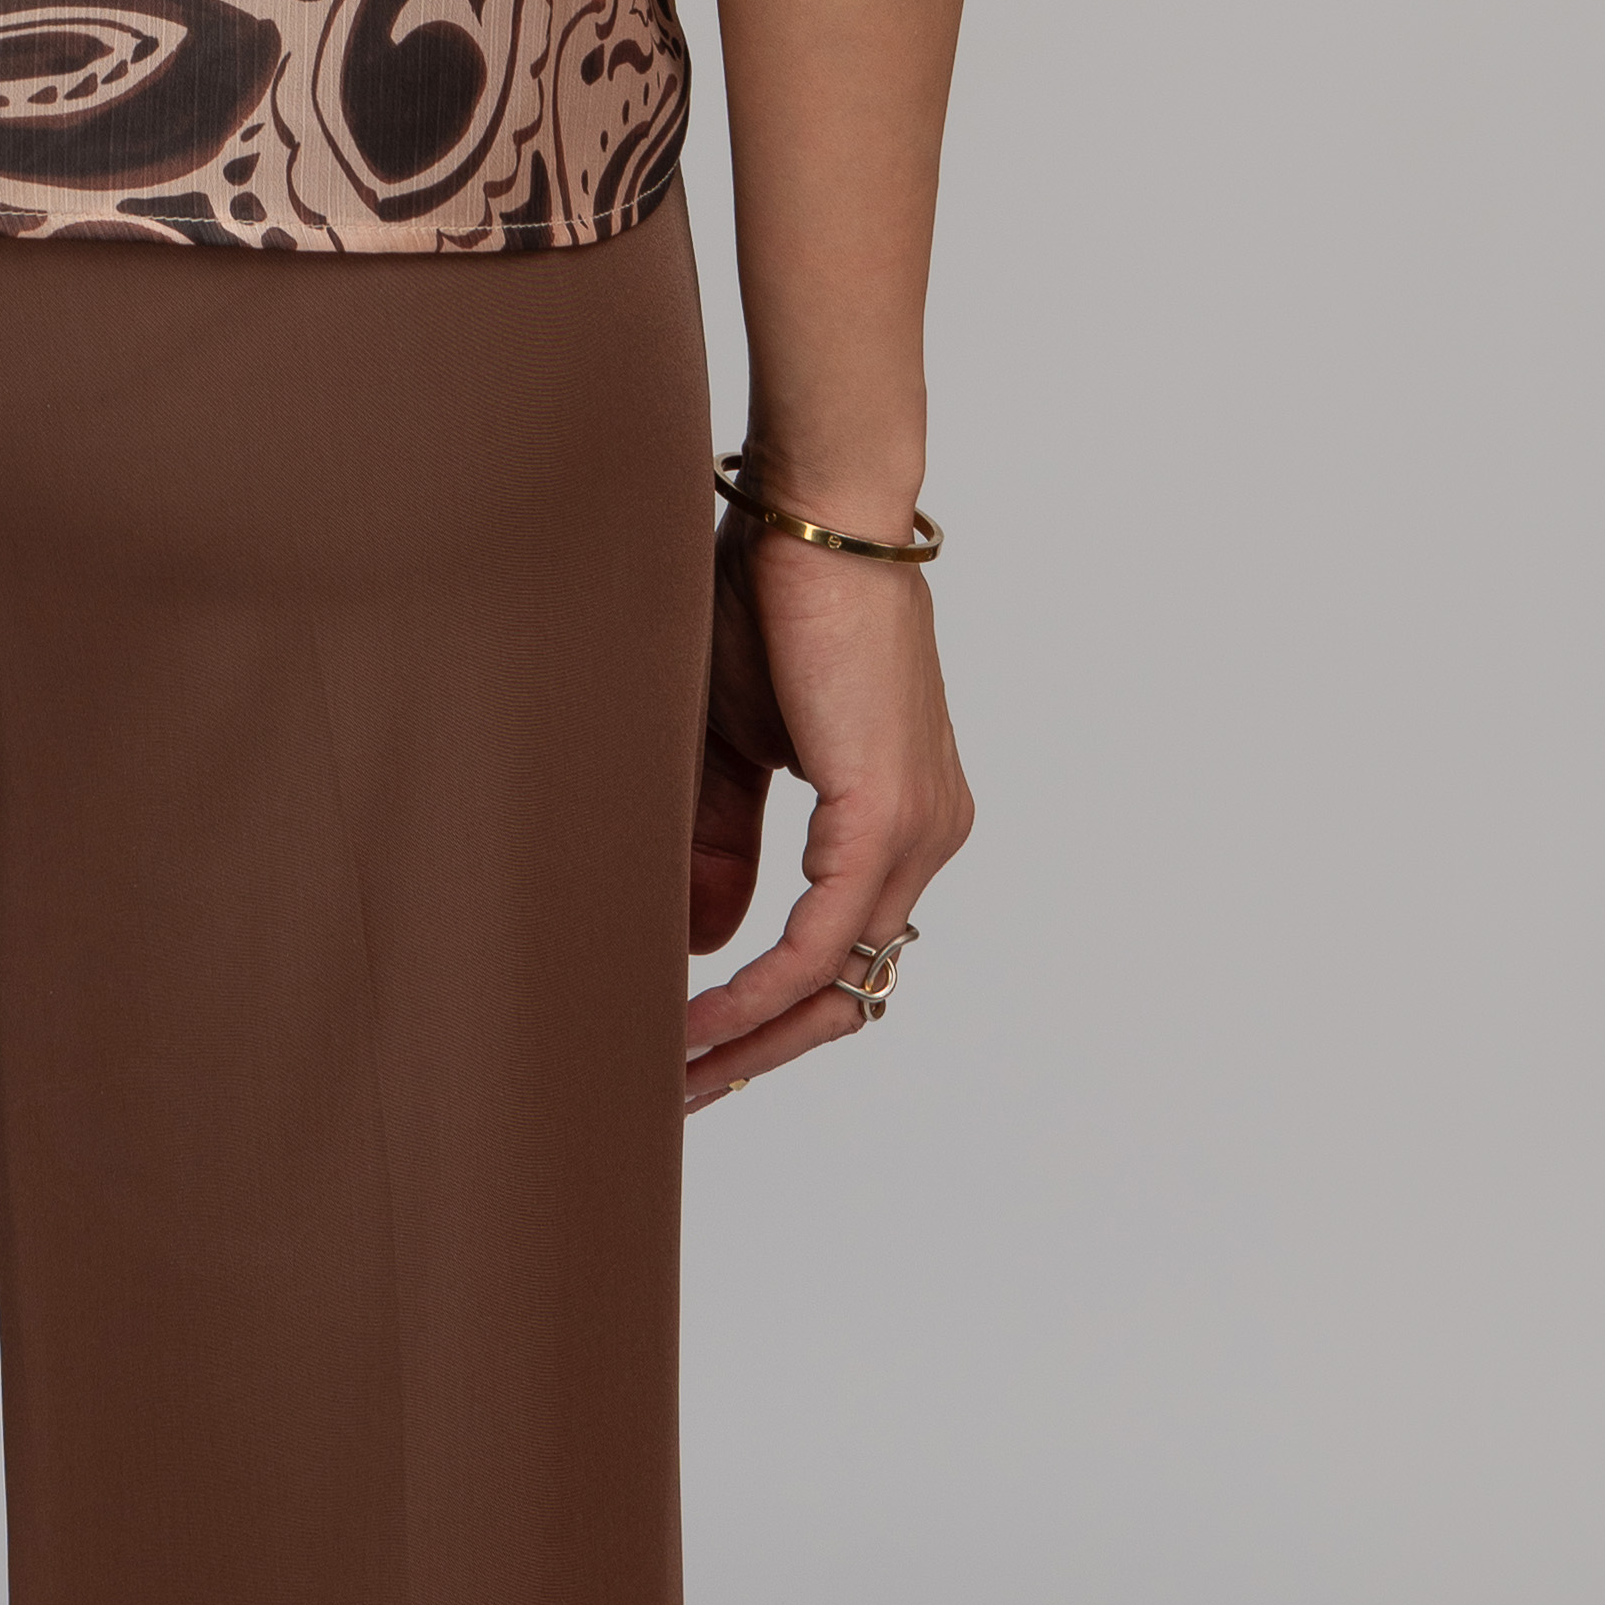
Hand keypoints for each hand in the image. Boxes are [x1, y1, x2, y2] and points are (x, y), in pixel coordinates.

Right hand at [681, 516, 972, 1111]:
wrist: (812, 513)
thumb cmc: (769, 598)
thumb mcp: (731, 740)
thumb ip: (725, 841)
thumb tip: (711, 944)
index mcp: (899, 815)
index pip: (843, 948)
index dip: (771, 1011)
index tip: (695, 1045)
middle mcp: (927, 833)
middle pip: (850, 985)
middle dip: (762, 1050)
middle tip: (681, 1091)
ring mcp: (919, 830)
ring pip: (840, 975)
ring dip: (756, 1033)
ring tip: (677, 1066)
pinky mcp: (890, 815)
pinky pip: (824, 937)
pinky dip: (762, 986)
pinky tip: (703, 1013)